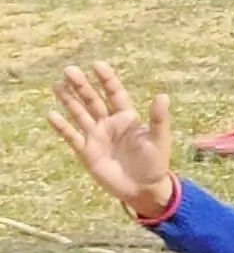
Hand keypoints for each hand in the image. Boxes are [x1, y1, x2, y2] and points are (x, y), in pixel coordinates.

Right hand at [49, 63, 176, 220]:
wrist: (143, 188)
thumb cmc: (155, 163)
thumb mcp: (159, 139)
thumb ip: (158, 118)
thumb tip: (162, 95)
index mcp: (127, 117)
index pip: (115, 94)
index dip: (106, 79)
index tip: (97, 64)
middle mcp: (109, 123)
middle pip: (93, 100)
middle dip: (82, 86)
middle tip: (69, 69)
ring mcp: (96, 136)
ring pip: (79, 114)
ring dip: (69, 101)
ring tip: (57, 85)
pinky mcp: (86, 152)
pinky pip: (72, 136)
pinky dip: (62, 127)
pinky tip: (52, 114)